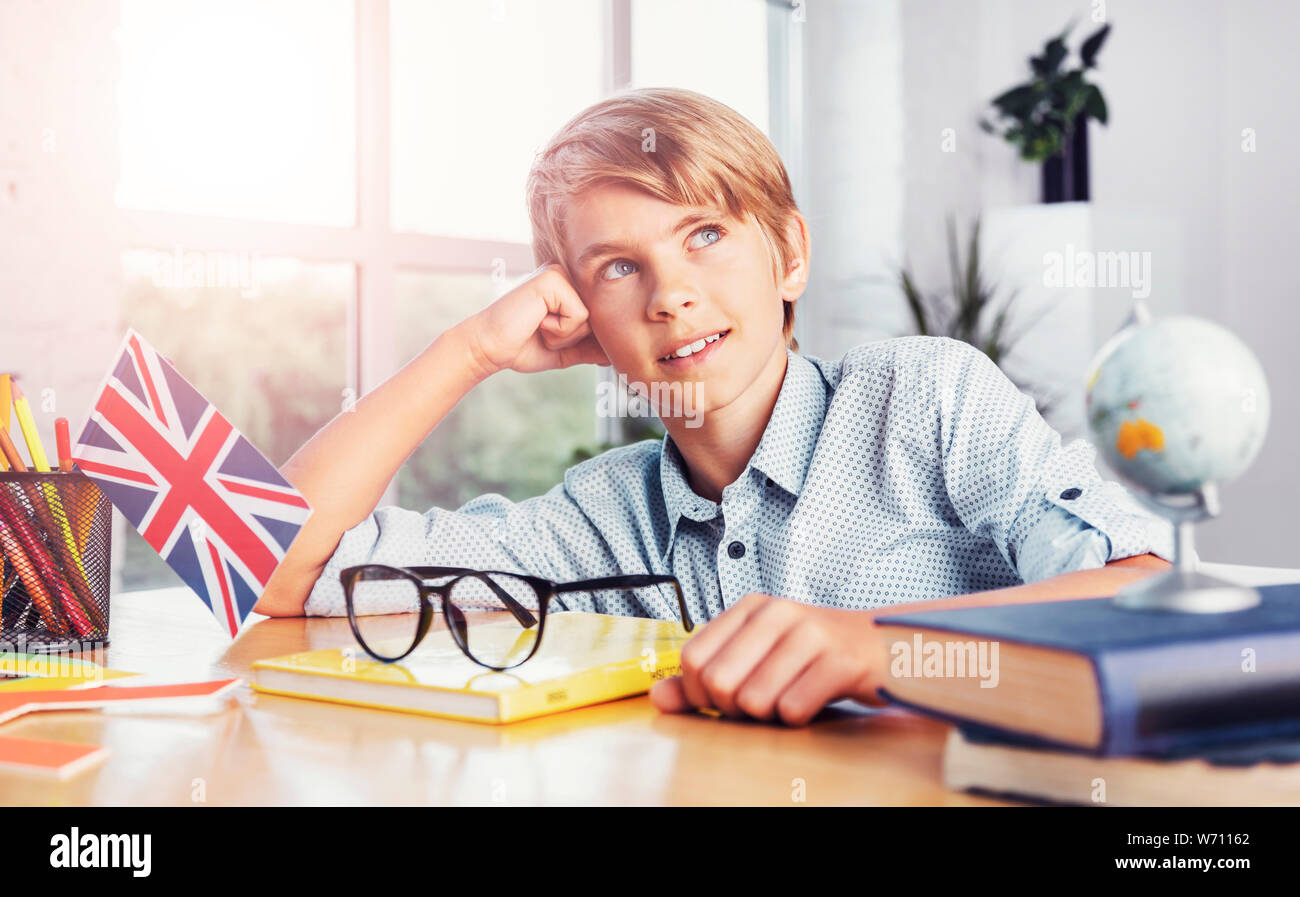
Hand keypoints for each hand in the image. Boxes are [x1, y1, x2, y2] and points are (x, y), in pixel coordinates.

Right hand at [461, 263, 609, 376]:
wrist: (490, 347)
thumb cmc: (521, 346)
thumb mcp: (564, 350)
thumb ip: (590, 349)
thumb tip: (618, 355)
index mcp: (568, 288)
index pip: (597, 315)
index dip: (584, 336)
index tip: (552, 336)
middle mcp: (566, 276)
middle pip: (598, 317)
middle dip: (573, 338)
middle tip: (542, 332)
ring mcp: (560, 274)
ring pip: (590, 317)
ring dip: (565, 335)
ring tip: (539, 326)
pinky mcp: (554, 279)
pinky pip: (579, 316)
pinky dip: (559, 330)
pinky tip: (537, 322)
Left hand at [650, 593, 888, 725]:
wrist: (883, 649)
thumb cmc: (811, 656)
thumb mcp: (755, 656)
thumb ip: (703, 678)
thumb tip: (658, 697)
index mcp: (750, 606)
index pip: (693, 658)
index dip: (698, 694)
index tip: (720, 701)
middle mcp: (777, 612)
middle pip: (718, 682)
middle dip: (732, 709)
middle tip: (758, 704)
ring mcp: (811, 633)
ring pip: (755, 700)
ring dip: (768, 716)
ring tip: (787, 700)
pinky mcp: (841, 661)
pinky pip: (794, 709)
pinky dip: (798, 718)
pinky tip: (812, 701)